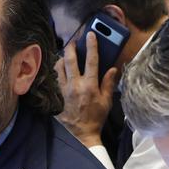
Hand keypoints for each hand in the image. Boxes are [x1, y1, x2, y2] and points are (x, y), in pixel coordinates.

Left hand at [55, 32, 118, 146]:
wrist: (80, 134)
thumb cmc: (95, 118)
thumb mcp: (106, 102)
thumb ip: (108, 84)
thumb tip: (113, 69)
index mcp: (89, 86)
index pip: (91, 60)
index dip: (91, 45)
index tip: (91, 35)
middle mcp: (75, 85)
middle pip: (70, 60)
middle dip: (72, 47)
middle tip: (74, 40)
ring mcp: (64, 90)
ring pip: (59, 67)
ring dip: (62, 58)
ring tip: (66, 54)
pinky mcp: (57, 95)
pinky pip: (55, 78)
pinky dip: (58, 70)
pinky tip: (61, 68)